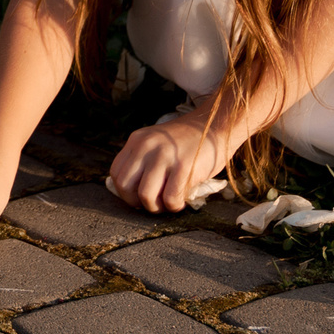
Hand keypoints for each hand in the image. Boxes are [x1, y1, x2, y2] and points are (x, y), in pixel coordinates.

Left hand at [106, 114, 234, 211]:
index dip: (125, 192)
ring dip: (157, 207)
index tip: (139, 196)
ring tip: (168, 202)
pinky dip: (175, 206)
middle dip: (137, 202)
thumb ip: (142, 160)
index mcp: (137, 140)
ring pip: (145, 195)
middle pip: (125, 186)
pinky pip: (170, 199)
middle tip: (154, 202)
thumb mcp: (157, 142)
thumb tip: (130, 192)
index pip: (116, 173)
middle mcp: (146, 146)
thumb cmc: (188, 141)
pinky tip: (182, 200)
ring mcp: (164, 156)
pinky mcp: (183, 167)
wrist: (217, 125)